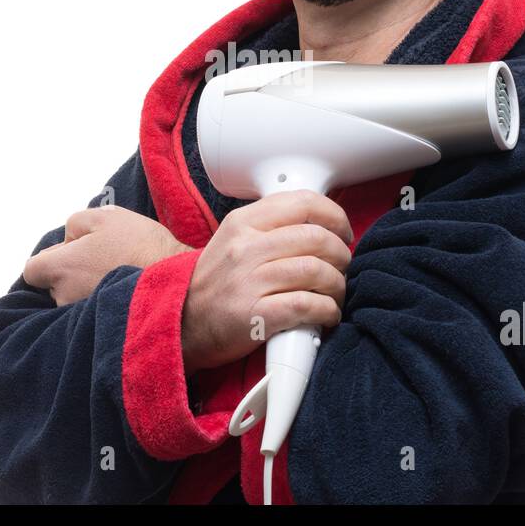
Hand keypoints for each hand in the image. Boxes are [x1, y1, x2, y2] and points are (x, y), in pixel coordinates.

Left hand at [23, 205, 192, 305]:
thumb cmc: (140, 246)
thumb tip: (69, 240)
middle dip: (72, 273)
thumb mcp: (106, 217)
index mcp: (60, 269)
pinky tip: (124, 290)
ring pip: (75, 299)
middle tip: (103, 260)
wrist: (176, 284)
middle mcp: (64, 298)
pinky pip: (92, 313)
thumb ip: (75, 223)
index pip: (32, 269)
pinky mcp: (100, 329)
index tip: (73, 252)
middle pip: (55, 285)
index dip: (52, 257)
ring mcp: (81, 317)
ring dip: (89, 288)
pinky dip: (104, 302)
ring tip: (118, 275)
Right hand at [181, 189, 352, 375]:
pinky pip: (307, 305)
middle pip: (316, 238)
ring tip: (336, 293)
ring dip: (337, 285)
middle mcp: (245, 247)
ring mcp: (248, 281)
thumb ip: (271, 228)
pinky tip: (327, 314)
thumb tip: (320, 226)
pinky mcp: (254, 315)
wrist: (181, 323)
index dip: (334, 216)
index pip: (302, 202)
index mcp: (243, 223)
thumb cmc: (215, 285)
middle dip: (341, 255)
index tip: (342, 232)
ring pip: (316, 271)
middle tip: (342, 267)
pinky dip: (327, 310)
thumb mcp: (234, 241)